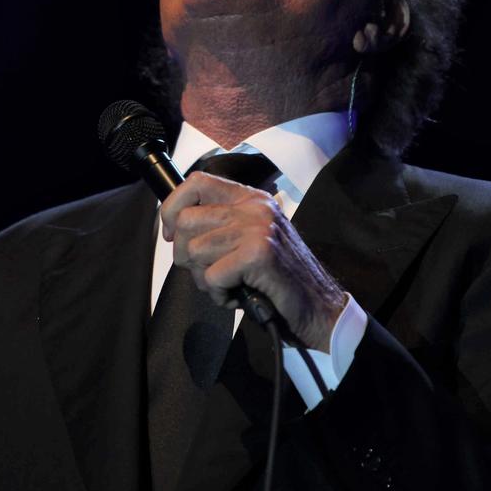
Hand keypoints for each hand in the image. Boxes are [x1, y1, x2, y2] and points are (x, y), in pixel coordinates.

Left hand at [160, 171, 346, 351]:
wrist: (319, 307)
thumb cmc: (278, 279)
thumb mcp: (249, 239)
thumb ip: (219, 226)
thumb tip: (173, 226)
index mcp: (250, 198)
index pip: (195, 182)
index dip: (172, 208)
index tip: (171, 233)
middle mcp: (254, 207)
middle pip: (186, 221)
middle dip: (184, 255)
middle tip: (207, 272)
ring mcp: (257, 227)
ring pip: (194, 250)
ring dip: (204, 279)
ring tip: (229, 286)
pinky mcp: (259, 253)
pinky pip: (211, 275)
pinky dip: (219, 294)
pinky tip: (238, 296)